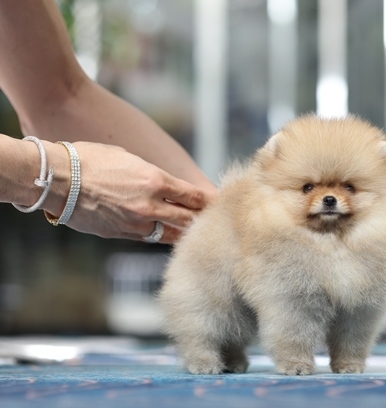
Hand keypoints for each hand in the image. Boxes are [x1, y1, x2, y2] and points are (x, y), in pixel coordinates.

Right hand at [42, 141, 214, 242]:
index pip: (194, 196)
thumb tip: (164, 184)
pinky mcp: (121, 233)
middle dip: (203, 220)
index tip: (220, 204)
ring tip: (197, 234)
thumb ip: (151, 175)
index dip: (210, 201)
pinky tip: (169, 237)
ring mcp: (136, 222)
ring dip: (185, 233)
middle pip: (189, 218)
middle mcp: (151, 204)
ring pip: (172, 234)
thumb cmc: (90, 159)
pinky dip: (160, 236)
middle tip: (216, 222)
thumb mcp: (128, 158)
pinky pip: (148, 238)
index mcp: (156, 180)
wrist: (57, 178)